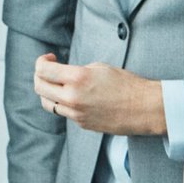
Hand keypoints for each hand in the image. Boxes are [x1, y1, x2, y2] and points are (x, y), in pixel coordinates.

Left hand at [33, 55, 166, 134]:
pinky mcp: (82, 124)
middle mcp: (72, 97)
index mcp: (77, 78)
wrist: (144, 108)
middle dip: (40, 75)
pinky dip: (64, 103)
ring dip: (48, 91)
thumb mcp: (100, 67)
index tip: (49, 58)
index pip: (43, 70)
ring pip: (48, 103)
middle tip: (49, 69)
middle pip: (39, 87)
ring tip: (58, 84)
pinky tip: (76, 96)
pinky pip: (64, 112)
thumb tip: (62, 74)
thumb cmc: (126, 84)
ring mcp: (76, 113)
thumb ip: (76, 70)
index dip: (42, 61)